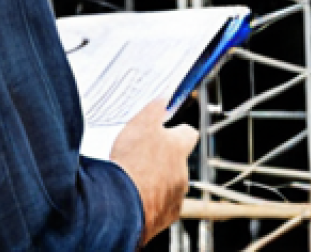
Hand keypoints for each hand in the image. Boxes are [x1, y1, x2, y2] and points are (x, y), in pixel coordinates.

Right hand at [110, 99, 198, 245]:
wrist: (121, 205)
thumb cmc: (132, 163)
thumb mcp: (141, 124)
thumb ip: (156, 108)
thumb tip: (167, 95)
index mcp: (179, 148)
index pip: (189, 134)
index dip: (178, 131)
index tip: (168, 131)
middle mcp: (182, 172)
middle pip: (178, 161)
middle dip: (164, 159)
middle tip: (142, 157)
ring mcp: (176, 196)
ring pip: (170, 184)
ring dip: (158, 181)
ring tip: (135, 178)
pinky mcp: (166, 216)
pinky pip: (162, 205)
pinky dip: (151, 201)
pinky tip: (135, 196)